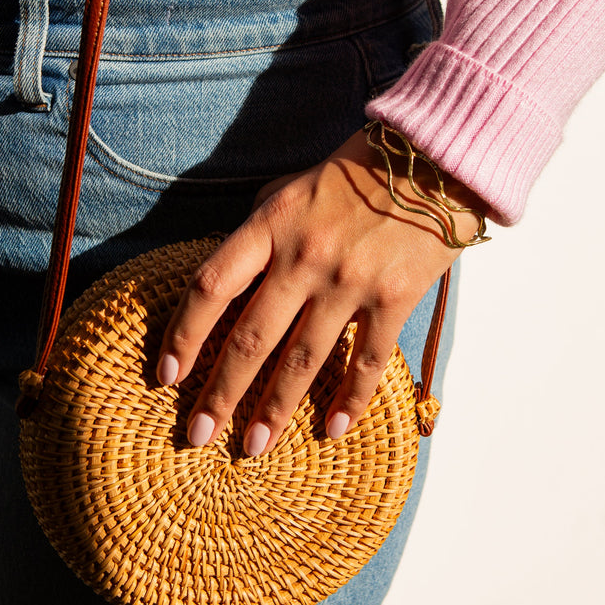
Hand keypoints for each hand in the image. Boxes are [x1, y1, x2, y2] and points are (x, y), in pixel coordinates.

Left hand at [156, 129, 483, 455]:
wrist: (437, 158)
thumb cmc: (360, 170)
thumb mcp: (294, 187)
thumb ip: (262, 231)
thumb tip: (234, 276)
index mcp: (272, 225)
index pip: (212, 287)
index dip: (184, 335)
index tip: (166, 375)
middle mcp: (305, 257)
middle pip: (251, 338)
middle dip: (220, 394)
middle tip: (198, 437)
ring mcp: (350, 282)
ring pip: (302, 360)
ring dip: (274, 410)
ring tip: (252, 446)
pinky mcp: (394, 298)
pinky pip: (366, 361)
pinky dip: (349, 400)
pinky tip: (332, 430)